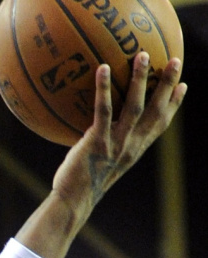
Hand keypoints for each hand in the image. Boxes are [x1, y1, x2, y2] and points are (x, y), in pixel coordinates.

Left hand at [52, 52, 186, 222]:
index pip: (160, 125)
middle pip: (156, 111)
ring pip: (134, 107)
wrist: (73, 201)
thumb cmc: (81, 182)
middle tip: (176, 61)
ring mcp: (116, 144)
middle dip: (168, 85)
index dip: (173, 105)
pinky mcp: (97, 142)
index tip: (183, 86)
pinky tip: (103, 69)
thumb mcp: (99, 162)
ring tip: (143, 55)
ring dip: (141, 80)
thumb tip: (94, 128)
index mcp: (135, 150)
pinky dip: (103, 89)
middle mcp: (131, 146)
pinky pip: (103, 111)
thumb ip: (104, 144)